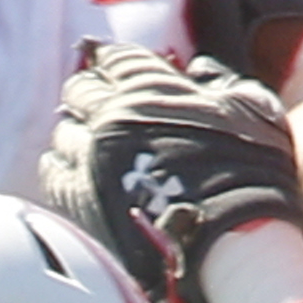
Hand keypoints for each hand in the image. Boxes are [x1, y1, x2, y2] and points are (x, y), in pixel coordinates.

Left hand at [40, 41, 302, 302]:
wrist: (227, 242)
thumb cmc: (251, 174)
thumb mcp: (251, 111)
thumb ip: (221, 84)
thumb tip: (198, 68)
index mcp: (153, 89)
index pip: (116, 60)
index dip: (112, 64)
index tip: (110, 69)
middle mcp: (113, 117)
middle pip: (79, 91)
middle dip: (89, 97)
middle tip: (99, 110)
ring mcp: (88, 157)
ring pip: (64, 131)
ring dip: (77, 136)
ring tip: (95, 150)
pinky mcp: (73, 197)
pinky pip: (51, 170)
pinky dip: (62, 168)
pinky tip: (78, 174)